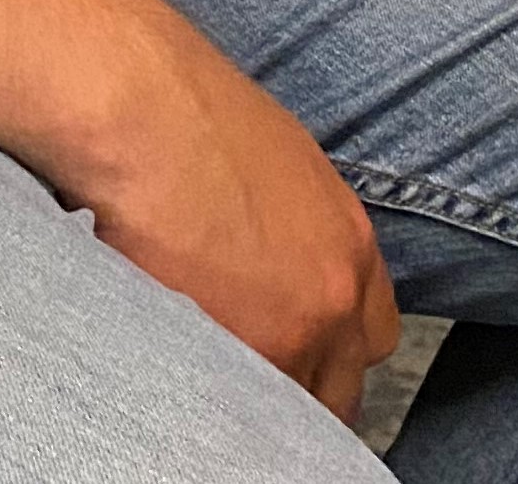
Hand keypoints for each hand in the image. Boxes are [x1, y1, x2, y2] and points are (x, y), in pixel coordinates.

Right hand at [54, 0, 398, 421]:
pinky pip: (237, 406)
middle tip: (255, 372)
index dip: (333, 350)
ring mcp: (288, 336)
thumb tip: (282, 272)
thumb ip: (302, 232)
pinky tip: (176, 370)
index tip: (302, 355)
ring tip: (206, 371)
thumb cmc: (195, 115)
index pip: (373, 335)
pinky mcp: (232, 357)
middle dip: (302, 385)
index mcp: (350, 244)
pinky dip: (209, 400)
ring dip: (253, 396)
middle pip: (340, 387)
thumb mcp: (282, 166)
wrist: (144, 110)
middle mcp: (334, 296)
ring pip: (286, 407)